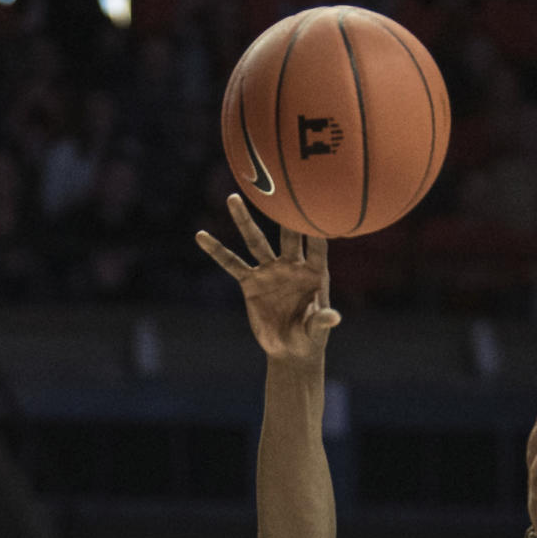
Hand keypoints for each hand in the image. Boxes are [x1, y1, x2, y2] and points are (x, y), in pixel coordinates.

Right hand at [196, 195, 340, 360]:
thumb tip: (334, 318)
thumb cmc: (311, 337)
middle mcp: (292, 265)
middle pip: (286, 235)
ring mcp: (270, 271)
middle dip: (282, 214)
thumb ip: (322, 321)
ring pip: (256, 241)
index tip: (314, 207)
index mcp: (315, 272)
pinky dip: (217, 251)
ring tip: (233, 198)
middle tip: (276, 188)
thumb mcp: (317, 330)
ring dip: (245, 220)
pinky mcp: (251, 283)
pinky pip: (232, 264)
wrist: (291, 349)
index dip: (316, 230)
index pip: (317, 246)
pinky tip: (201, 236)